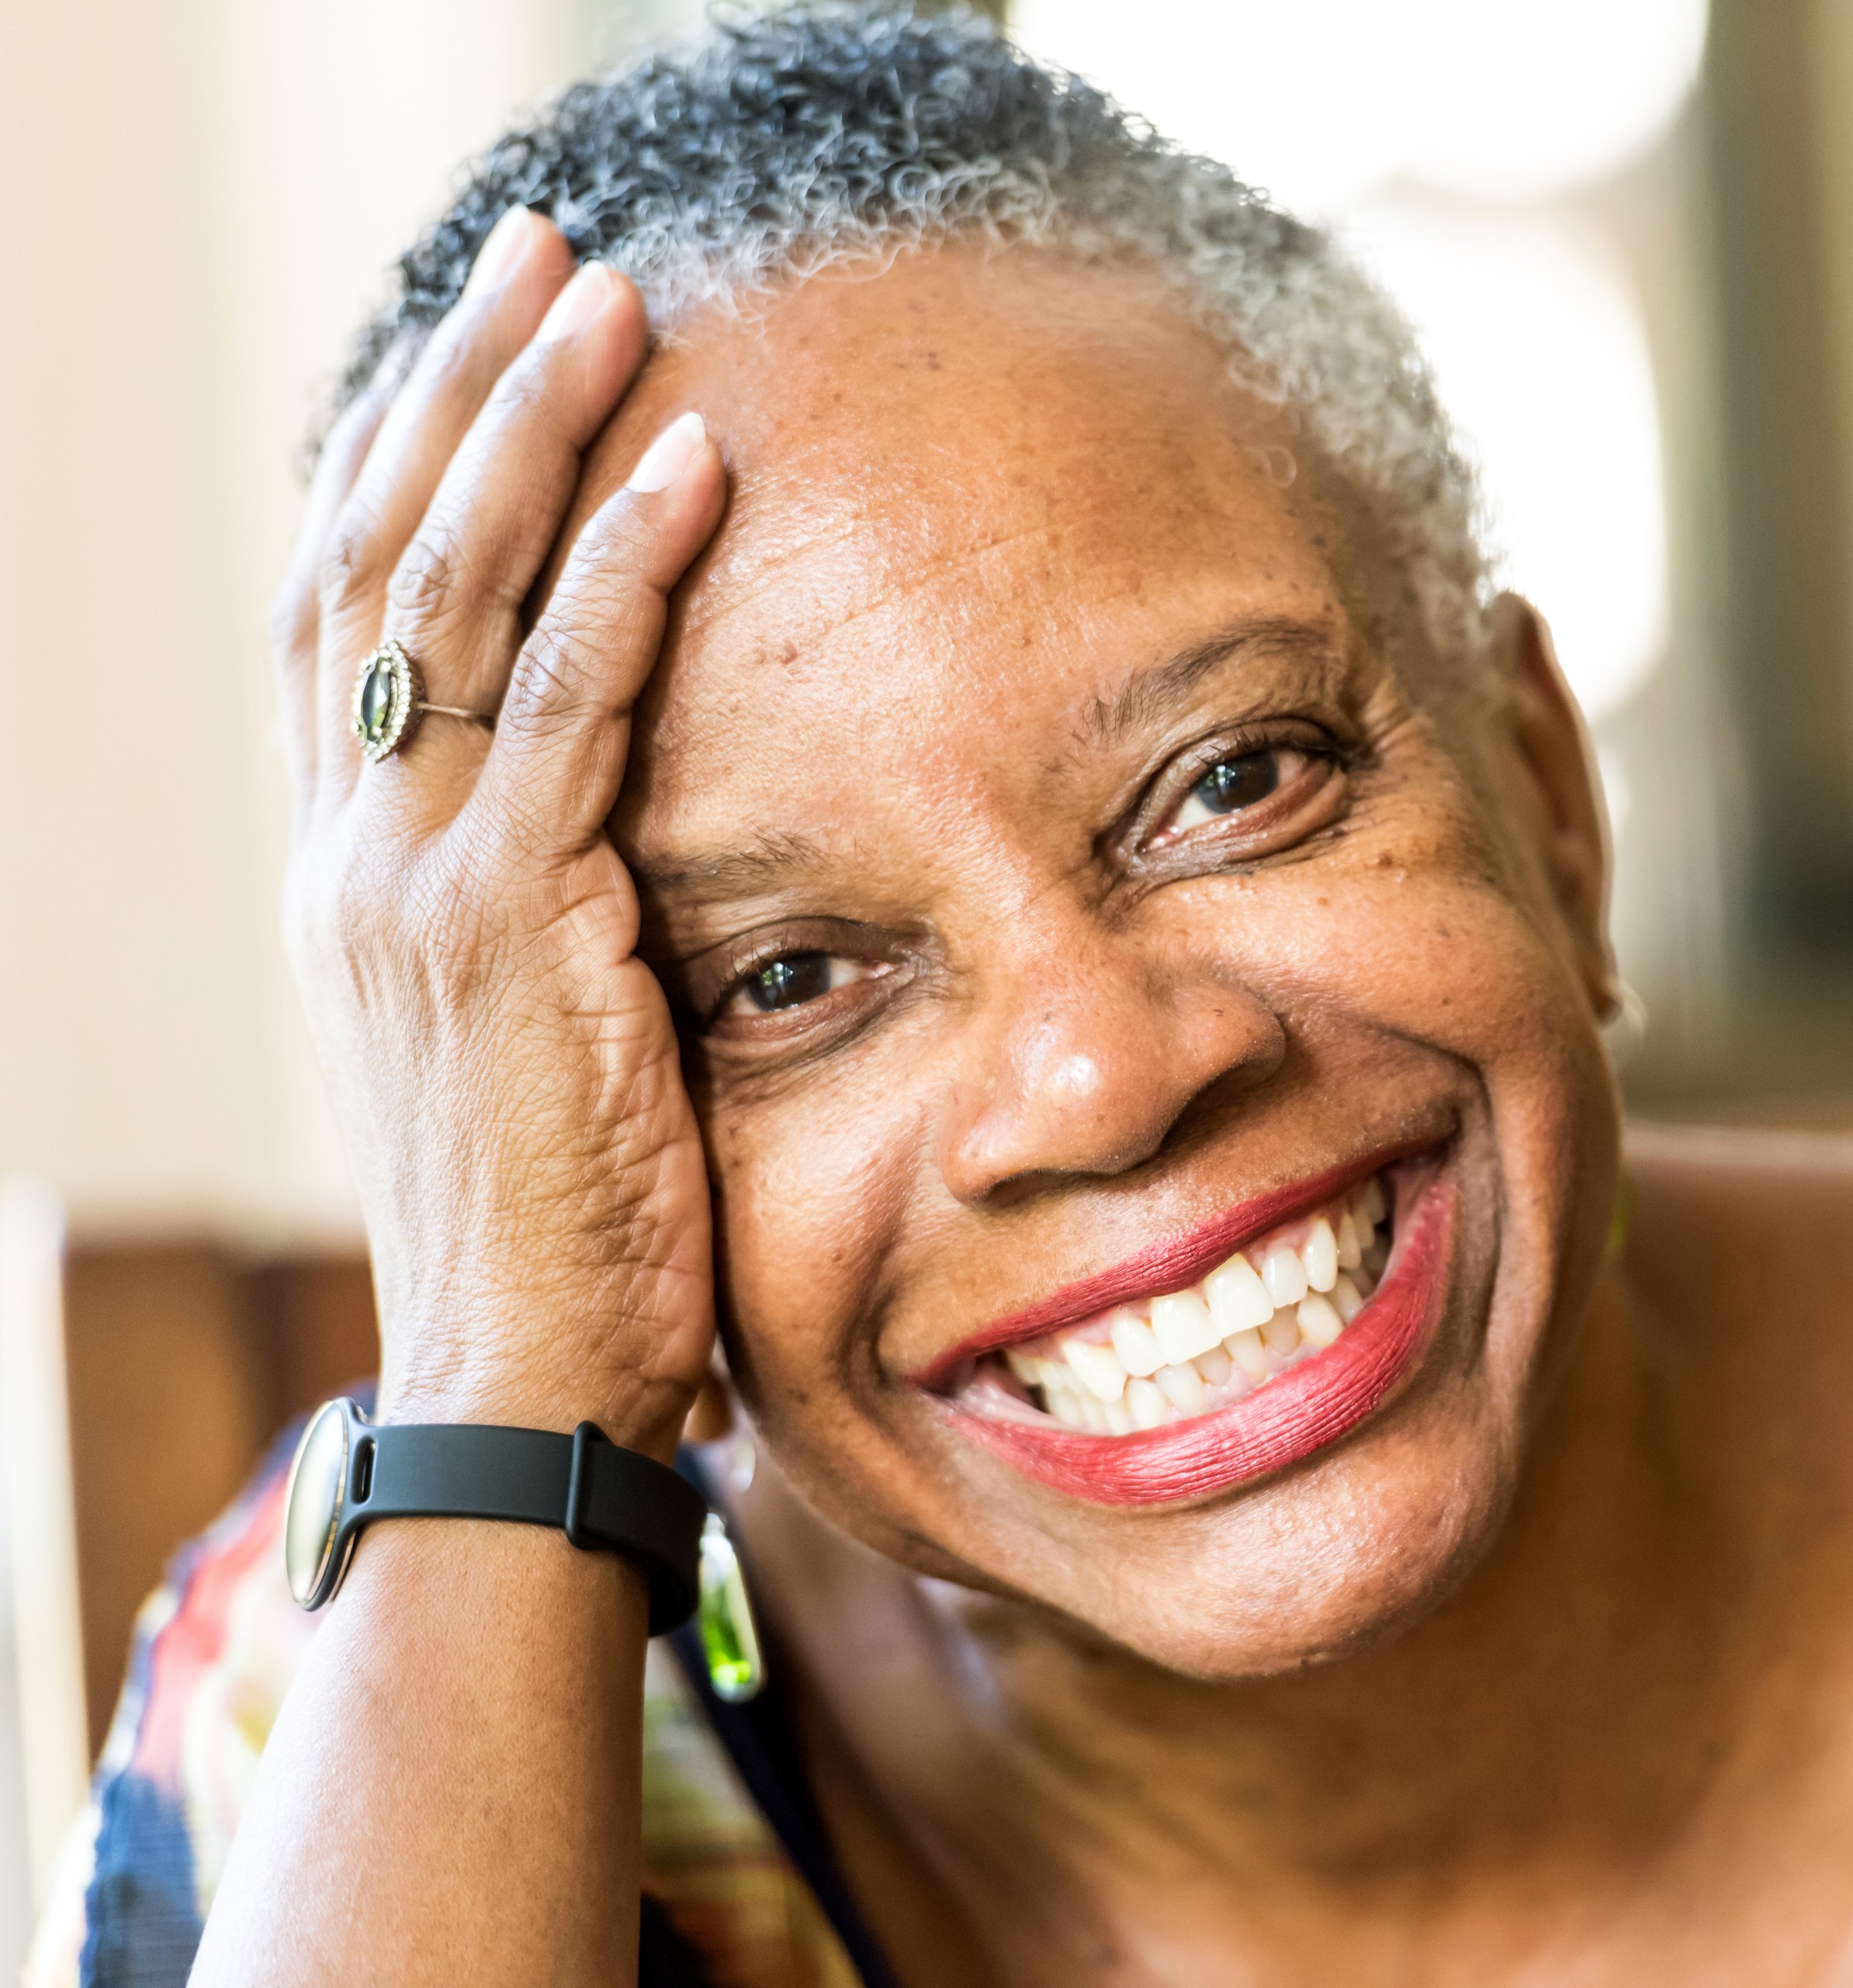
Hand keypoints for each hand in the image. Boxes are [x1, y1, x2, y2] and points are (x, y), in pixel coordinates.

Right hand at [273, 208, 727, 1457]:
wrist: (526, 1381)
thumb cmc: (562, 1217)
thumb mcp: (523, 1025)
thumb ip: (542, 897)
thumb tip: (623, 808)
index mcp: (346, 866)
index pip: (348, 611)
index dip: (403, 460)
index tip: (480, 342)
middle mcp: (346, 850)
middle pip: (378, 559)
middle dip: (458, 392)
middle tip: (540, 255)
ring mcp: (407, 882)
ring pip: (452, 600)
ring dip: (531, 433)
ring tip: (606, 302)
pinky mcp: (504, 930)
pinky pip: (565, 712)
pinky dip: (620, 577)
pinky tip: (687, 469)